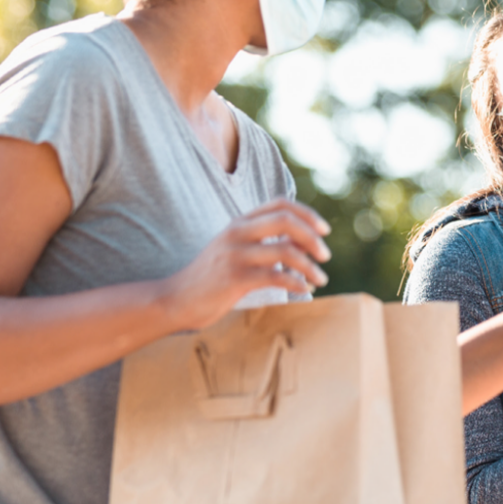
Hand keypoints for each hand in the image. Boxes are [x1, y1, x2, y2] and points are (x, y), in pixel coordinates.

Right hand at [159, 199, 330, 329]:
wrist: (176, 298)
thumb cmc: (212, 277)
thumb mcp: (234, 249)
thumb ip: (260, 239)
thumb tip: (302, 241)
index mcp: (240, 222)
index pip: (280, 205)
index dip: (307, 214)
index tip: (324, 231)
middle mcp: (237, 232)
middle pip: (286, 222)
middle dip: (312, 238)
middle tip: (326, 255)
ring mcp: (235, 254)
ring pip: (285, 251)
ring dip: (310, 266)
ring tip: (320, 279)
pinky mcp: (234, 278)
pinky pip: (275, 277)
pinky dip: (296, 283)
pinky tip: (304, 290)